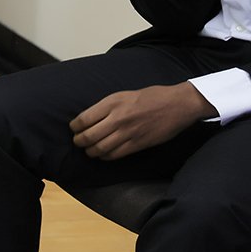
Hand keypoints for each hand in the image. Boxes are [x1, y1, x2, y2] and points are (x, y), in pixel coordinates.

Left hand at [69, 83, 215, 160]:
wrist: (177, 104)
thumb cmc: (151, 97)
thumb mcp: (123, 95)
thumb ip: (106, 106)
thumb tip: (90, 118)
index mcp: (112, 103)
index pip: (84, 119)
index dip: (75, 127)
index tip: (74, 128)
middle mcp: (117, 118)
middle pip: (89, 136)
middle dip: (79, 141)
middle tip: (77, 141)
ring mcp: (128, 132)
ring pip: (100, 148)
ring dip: (90, 151)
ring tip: (88, 150)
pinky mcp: (139, 144)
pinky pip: (116, 154)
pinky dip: (105, 156)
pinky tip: (103, 154)